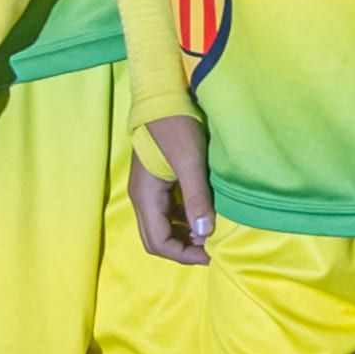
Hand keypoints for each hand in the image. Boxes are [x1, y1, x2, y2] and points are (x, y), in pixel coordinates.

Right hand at [128, 113, 217, 264]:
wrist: (162, 98)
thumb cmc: (176, 126)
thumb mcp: (190, 161)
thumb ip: (196, 197)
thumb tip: (205, 233)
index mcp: (145, 197)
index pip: (159, 243)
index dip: (185, 254)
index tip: (212, 253)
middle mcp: (141, 199)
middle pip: (156, 240)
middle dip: (183, 249)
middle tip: (213, 248)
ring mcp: (147, 190)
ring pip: (161, 227)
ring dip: (184, 236)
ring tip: (211, 233)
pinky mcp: (156, 182)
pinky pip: (166, 212)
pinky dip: (183, 220)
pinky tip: (203, 215)